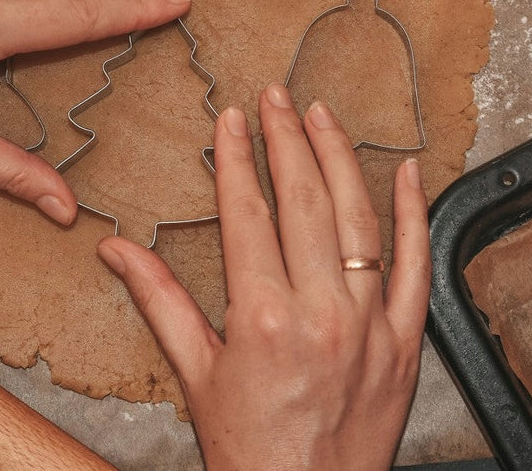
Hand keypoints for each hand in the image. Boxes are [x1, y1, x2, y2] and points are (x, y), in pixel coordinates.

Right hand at [97, 84, 429, 469]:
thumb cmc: (248, 449)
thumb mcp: (195, 373)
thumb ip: (159, 301)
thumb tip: (115, 250)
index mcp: (262, 318)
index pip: (247, 212)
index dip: (238, 157)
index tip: (232, 118)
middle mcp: (322, 313)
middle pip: (304, 201)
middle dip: (286, 138)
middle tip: (274, 96)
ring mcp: (371, 326)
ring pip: (360, 220)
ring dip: (340, 159)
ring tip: (322, 115)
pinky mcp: (406, 343)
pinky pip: (416, 266)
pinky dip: (413, 215)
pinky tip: (406, 173)